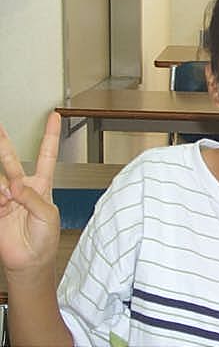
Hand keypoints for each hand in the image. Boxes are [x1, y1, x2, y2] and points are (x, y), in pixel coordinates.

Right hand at [0, 112, 61, 275]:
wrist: (30, 261)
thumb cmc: (45, 238)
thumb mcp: (48, 214)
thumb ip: (32, 197)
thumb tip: (12, 186)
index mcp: (43, 185)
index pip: (48, 155)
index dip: (50, 135)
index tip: (55, 116)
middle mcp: (23, 187)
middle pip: (12, 160)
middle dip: (3, 143)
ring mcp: (6, 197)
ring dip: (2, 186)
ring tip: (8, 198)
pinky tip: (4, 205)